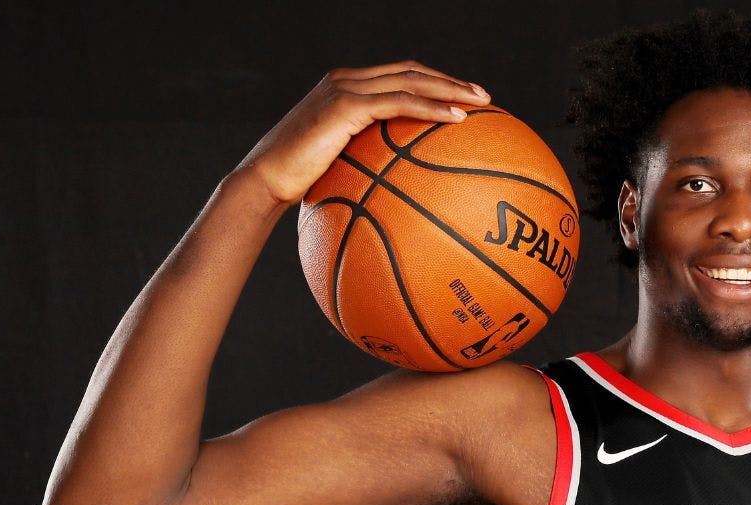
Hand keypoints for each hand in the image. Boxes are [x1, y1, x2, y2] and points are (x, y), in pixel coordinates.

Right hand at [235, 61, 490, 203]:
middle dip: (450, 80)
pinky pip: (400, 103)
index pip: (398, 76)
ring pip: (410, 80)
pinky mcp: (345, 105)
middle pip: (411, 71)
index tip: (463, 98)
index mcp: (345, 88)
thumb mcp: (337, 167)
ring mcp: (345, 88)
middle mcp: (346, 80)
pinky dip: (431, 108)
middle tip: (484, 97)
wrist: (265, 183)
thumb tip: (396, 186)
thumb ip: (364, 161)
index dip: (433, 82)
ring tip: (481, 102)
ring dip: (450, 88)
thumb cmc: (299, 186)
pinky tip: (457, 119)